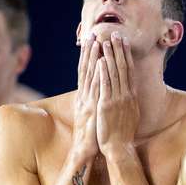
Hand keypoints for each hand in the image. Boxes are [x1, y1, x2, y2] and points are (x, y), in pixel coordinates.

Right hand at [74, 34, 99, 158]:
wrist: (85, 150)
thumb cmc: (92, 133)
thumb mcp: (93, 113)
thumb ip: (94, 100)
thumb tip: (98, 91)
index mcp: (84, 96)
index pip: (86, 72)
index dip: (88, 56)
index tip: (92, 41)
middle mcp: (84, 96)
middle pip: (86, 70)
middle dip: (89, 52)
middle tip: (92, 34)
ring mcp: (87, 101)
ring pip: (90, 76)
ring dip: (93, 59)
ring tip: (97, 43)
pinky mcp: (93, 108)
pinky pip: (97, 89)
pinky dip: (98, 75)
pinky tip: (101, 64)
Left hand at [96, 32, 138, 158]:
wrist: (119, 148)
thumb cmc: (122, 133)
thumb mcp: (130, 113)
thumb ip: (128, 99)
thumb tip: (129, 89)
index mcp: (131, 95)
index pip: (129, 70)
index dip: (126, 54)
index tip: (123, 41)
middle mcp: (126, 95)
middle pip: (123, 67)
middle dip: (119, 49)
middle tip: (115, 33)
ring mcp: (117, 99)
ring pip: (114, 73)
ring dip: (109, 56)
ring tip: (105, 41)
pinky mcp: (107, 105)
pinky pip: (105, 85)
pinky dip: (103, 72)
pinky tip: (100, 61)